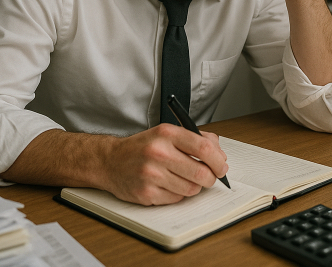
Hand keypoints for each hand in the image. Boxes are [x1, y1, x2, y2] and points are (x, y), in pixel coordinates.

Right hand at [102, 124, 228, 205]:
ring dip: (194, 186)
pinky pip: (176, 199)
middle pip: (201, 172)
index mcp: (167, 134)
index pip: (204, 149)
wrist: (110, 161)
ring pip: (191, 189)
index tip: (222, 166)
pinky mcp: (146, 193)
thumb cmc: (142, 147)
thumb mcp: (168, 133)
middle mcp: (158, 153)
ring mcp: (151, 174)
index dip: (218, 160)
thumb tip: (220, 155)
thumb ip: (196, 139)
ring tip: (186, 179)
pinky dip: (179, 194)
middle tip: (209, 177)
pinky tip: (170, 185)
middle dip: (211, 178)